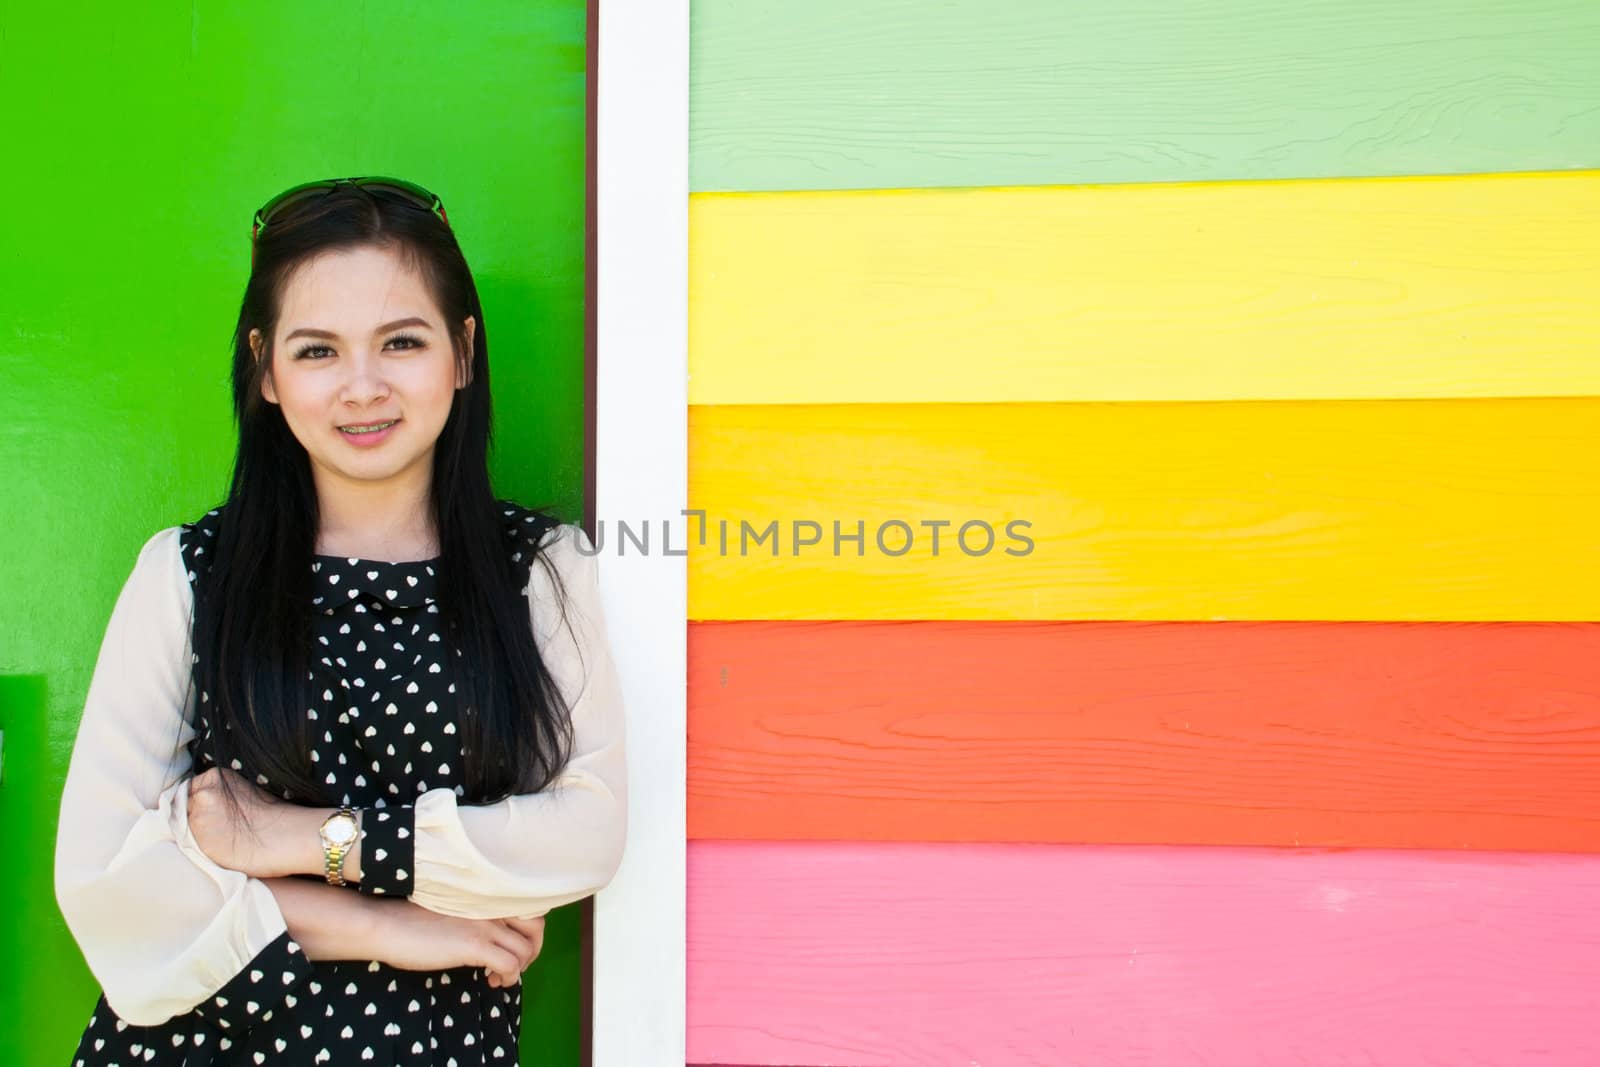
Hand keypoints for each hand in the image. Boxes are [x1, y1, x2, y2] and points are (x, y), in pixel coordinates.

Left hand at [187, 766, 318, 878]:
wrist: (290, 837)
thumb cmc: (276, 816)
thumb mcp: (246, 792)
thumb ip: (221, 795)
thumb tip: (205, 804)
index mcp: (215, 777)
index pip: (194, 790)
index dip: (203, 803)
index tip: (216, 814)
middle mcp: (202, 793)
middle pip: (186, 807)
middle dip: (198, 817)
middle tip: (221, 829)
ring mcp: (197, 817)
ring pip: (186, 826)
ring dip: (198, 833)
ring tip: (224, 839)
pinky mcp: (198, 841)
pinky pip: (191, 846)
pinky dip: (202, 848)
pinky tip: (223, 849)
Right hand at [377, 904, 546, 986]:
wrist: (387, 924)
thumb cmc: (412, 920)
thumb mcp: (453, 911)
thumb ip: (476, 915)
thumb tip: (492, 937)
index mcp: (487, 897)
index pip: (529, 909)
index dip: (528, 933)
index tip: (512, 948)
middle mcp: (492, 907)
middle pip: (537, 928)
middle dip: (532, 951)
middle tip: (514, 966)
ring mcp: (485, 924)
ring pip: (526, 950)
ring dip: (518, 969)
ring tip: (496, 977)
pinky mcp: (474, 944)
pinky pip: (511, 965)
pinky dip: (507, 978)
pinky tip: (491, 981)